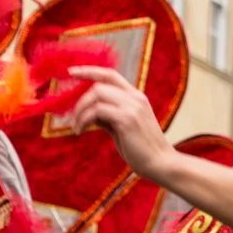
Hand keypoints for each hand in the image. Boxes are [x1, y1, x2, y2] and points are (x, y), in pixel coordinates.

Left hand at [68, 66, 174, 180]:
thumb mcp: (123, 127)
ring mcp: (132, 107)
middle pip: (99, 85)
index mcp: (136, 97)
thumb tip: (92, 113)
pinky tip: (81, 131)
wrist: (160, 162)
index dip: (89, 71)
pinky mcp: (127, 120)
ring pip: (96, 94)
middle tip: (73, 120)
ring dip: (80, 111)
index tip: (71, 72)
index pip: (110, 75)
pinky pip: (97, 111)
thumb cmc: (141, 148)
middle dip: (80, 101)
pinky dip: (84, 120)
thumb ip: (110, 116)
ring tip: (77, 127)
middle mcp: (135, 98)